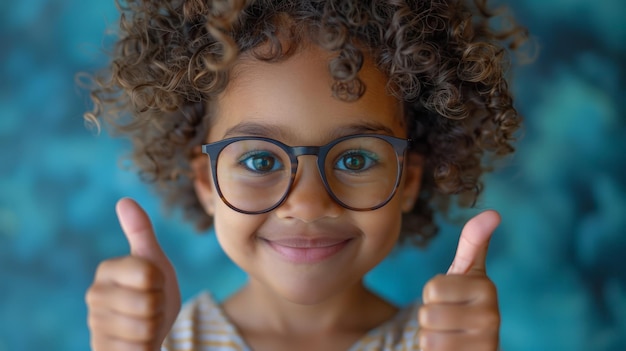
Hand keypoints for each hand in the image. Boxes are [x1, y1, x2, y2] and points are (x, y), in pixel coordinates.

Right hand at [86, 198, 181, 350]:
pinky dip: (145, 347)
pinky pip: (139, 348)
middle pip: (150, 302)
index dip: (162, 283)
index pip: (150, 273)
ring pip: (146, 327)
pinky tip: (136, 343)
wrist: (145, 335)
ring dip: (154, 328)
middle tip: (151, 307)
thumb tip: (124, 200)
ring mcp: (96, 324)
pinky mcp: (101, 348)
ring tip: (144, 324)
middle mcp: (94, 295)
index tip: (154, 285)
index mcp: (107, 269)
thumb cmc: (152, 294)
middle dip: (159, 308)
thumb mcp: (154, 262)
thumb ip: (140, 233)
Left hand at [418, 210, 500, 350]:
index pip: (432, 288)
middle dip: (431, 316)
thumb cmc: (463, 303)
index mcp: (487, 288)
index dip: (433, 293)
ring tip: (450, 334)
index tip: (451, 297)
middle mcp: (492, 317)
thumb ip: (473, 243)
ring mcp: (485, 343)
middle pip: (428, 313)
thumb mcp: (465, 273)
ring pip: (429, 337)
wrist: (472, 344)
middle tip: (448, 318)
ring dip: (432, 336)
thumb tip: (494, 213)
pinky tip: (452, 349)